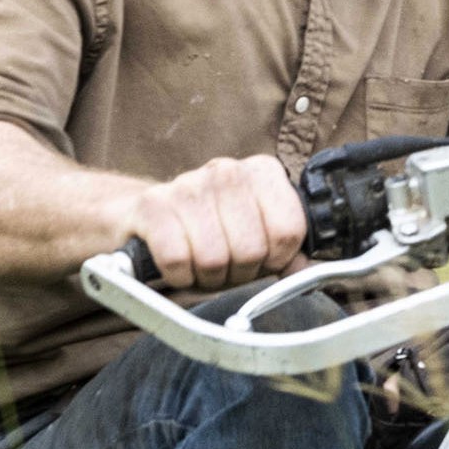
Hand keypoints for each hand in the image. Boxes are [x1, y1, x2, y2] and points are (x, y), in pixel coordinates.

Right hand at [121, 153, 305, 290]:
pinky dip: (178, 276)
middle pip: (251, 250)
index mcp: (263, 173)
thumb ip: (284, 251)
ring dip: (207, 277)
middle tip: (226, 267)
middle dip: (239, 273)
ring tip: (201, 266)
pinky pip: (177, 260)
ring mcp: (188, 185)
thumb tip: (302, 272)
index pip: (288, 231)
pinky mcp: (152, 206)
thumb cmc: (208, 230)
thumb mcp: (255, 236)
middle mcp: (227, 171)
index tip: (262, 261)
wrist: (146, 216)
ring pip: (214, 259)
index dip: (276, 260)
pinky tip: (178, 266)